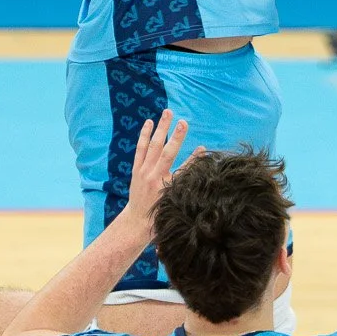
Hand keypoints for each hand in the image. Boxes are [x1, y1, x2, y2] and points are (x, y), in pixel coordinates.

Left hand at [120, 110, 191, 237]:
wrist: (137, 224)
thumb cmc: (160, 214)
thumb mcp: (175, 197)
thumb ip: (186, 176)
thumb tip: (200, 158)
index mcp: (163, 184)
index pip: (178, 161)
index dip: (186, 148)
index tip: (193, 134)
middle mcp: (151, 175)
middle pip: (163, 149)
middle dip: (172, 132)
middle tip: (179, 117)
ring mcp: (142, 172)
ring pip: (151, 145)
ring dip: (160, 128)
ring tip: (166, 112)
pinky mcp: (136, 170)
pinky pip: (140, 149)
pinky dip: (144, 135)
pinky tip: (149, 123)